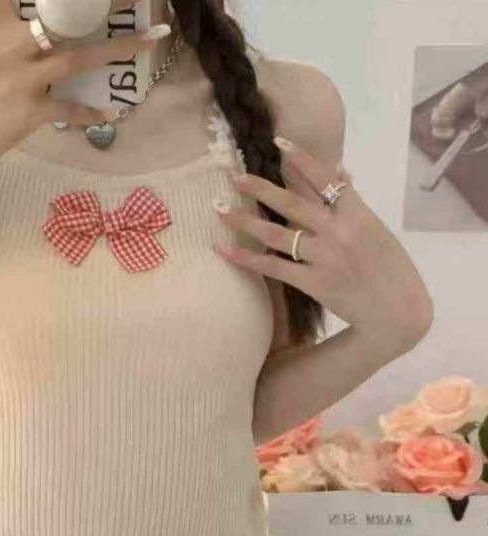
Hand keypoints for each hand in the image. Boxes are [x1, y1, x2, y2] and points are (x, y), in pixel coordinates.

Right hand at [0, 0, 160, 180]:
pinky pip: (70, 109)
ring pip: (79, 57)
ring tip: (153, 37)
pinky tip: (110, 114)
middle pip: (61, 14)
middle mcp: (7, 45)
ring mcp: (21, 80)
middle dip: (98, 2)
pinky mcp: (30, 113)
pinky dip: (91, 112)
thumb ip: (3, 38)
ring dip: (120, 47)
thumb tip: (39, 35)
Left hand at [213, 138, 433, 356]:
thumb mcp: (376, 229)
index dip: (302, 160)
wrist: (395, 311)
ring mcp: (323, 258)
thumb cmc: (390, 268)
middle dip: (260, 188)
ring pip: (276, 235)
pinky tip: (224, 250)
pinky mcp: (312, 283)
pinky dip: (246, 258)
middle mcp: (338, 232)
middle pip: (292, 204)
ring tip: (220, 209)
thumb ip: (353, 202)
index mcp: (357, 214)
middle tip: (234, 175)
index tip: (279, 142)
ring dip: (244, 221)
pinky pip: (272, 267)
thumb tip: (339, 170)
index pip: (325, 179)